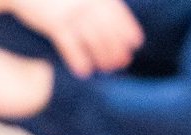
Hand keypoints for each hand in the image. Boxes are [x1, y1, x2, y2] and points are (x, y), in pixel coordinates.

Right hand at [14, 0, 142, 75]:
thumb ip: (94, 2)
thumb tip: (105, 19)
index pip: (118, 12)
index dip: (128, 29)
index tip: (136, 44)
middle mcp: (87, 1)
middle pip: (107, 28)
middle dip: (116, 47)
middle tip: (123, 63)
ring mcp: (71, 12)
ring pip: (92, 38)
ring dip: (101, 55)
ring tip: (107, 68)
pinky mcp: (54, 23)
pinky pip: (69, 44)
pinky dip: (77, 58)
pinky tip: (84, 71)